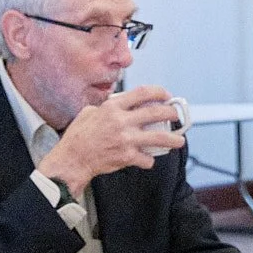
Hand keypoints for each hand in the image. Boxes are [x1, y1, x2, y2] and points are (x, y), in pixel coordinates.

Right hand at [36, 85, 184, 188]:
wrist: (73, 159)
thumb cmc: (78, 137)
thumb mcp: (89, 112)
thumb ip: (106, 107)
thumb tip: (119, 105)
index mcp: (113, 107)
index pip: (142, 93)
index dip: (158, 92)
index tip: (166, 95)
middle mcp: (121, 121)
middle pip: (156, 113)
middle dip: (171, 113)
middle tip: (176, 116)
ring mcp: (126, 139)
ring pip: (159, 137)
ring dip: (173, 139)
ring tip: (180, 140)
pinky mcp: (127, 156)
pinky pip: (146, 158)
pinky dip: (148, 160)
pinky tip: (147, 159)